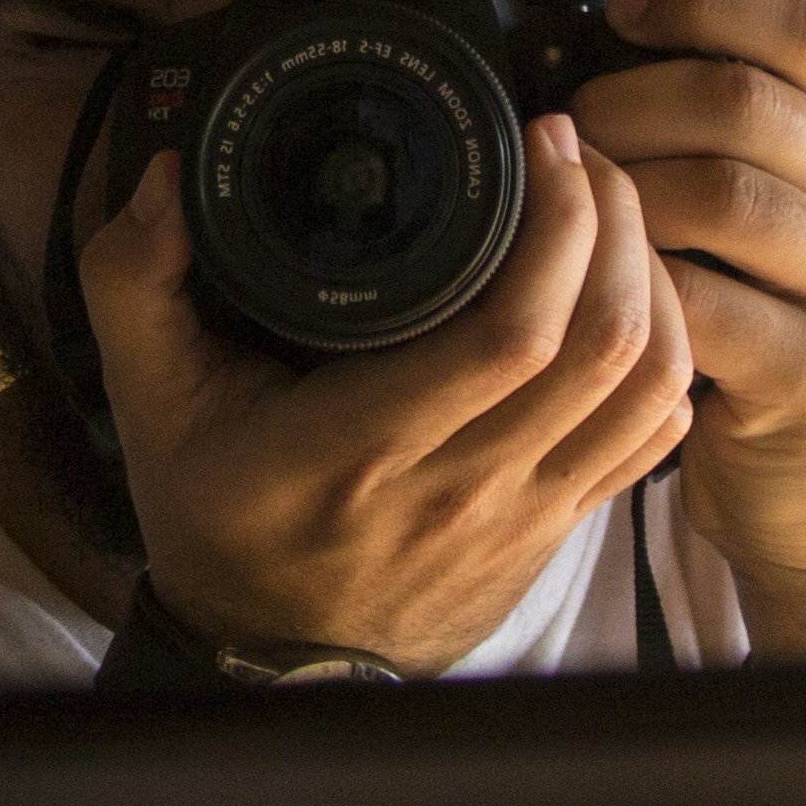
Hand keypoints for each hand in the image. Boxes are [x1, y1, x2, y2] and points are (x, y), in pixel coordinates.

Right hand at [75, 111, 698, 676]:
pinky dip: (671, 349)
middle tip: (580, 148)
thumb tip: (168, 181)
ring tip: (612, 206)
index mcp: (359, 445)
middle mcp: (460, 485)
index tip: (536, 140)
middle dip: (614, 219)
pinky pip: (655, 433)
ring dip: (653, 277)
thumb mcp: (150, 404)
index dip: (552, 225)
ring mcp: (524, 512)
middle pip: (601, 343)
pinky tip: (633, 290)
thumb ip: (134, 284)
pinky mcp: (560, 524)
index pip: (507, 338)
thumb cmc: (220, 521)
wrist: (273, 664)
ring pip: (648, 384)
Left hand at [562, 0, 805, 659]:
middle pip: (748, 99)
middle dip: (628, 103)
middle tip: (566, 133)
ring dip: (621, 193)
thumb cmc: (762, 342)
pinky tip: (596, 291)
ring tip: (573, 212)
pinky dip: (629, 285)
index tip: (620, 15)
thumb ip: (694, 117)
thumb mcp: (757, 222)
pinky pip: (698, 298)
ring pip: (721, 192)